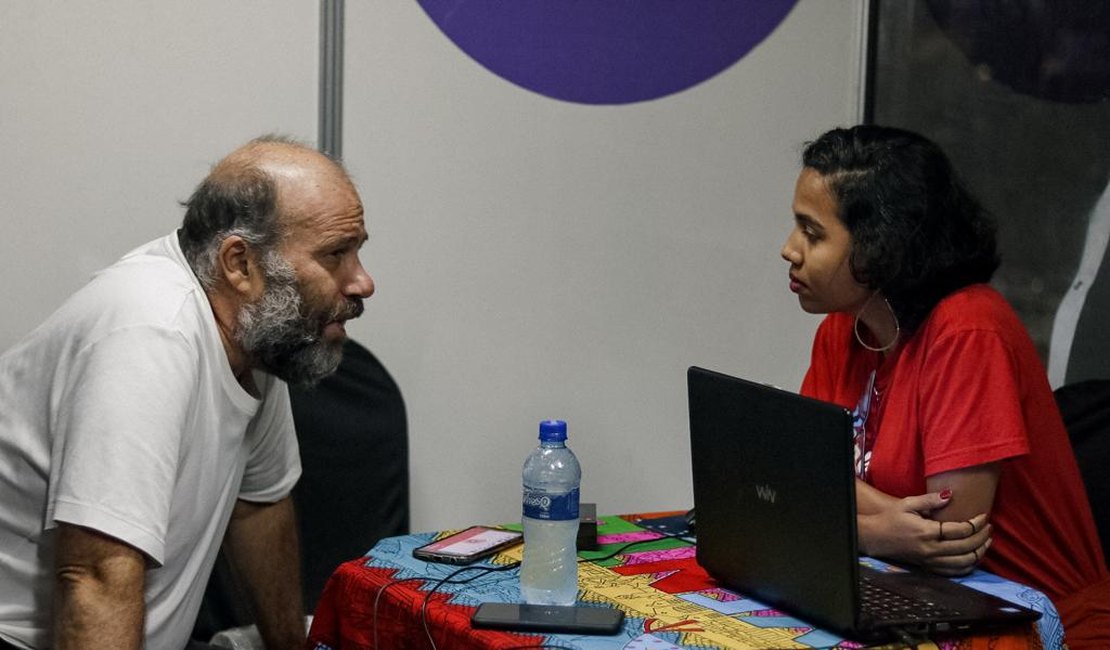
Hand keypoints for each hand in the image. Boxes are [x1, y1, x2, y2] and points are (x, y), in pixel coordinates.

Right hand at [858, 491, 991, 575]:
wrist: (875, 537)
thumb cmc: (890, 518)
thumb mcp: (907, 503)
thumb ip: (929, 500)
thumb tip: (950, 494)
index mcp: (927, 532)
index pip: (961, 530)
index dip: (976, 523)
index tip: (983, 516)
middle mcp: (931, 549)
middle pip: (967, 547)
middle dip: (982, 537)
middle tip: (989, 527)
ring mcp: (930, 561)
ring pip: (964, 562)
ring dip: (980, 552)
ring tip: (986, 541)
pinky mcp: (929, 568)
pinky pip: (955, 572)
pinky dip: (969, 565)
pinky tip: (974, 556)